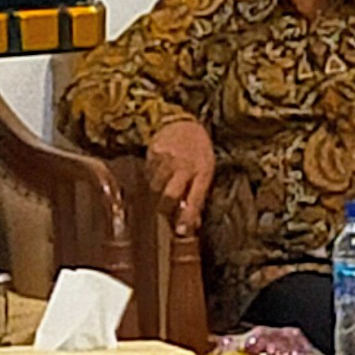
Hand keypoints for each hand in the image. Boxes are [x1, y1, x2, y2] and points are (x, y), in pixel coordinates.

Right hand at [144, 117, 216, 232]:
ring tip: (161, 189)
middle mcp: (185, 165)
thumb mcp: (206, 171)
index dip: (187, 217)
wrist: (183, 123)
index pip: (194, 199)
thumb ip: (198, 195)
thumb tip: (194, 224)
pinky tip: (157, 173)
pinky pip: (148, 173)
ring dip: (156, 192)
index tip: (180, 231)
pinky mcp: (153, 152)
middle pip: (170, 194)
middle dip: (164, 207)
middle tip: (163, 213)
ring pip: (155, 186)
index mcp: (203, 172)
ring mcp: (168, 158)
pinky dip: (151, 178)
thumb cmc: (198, 151)